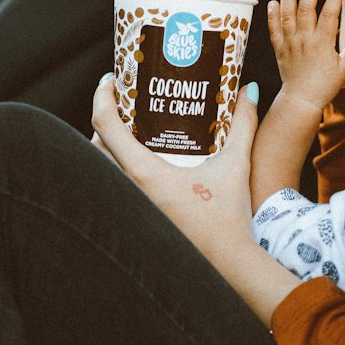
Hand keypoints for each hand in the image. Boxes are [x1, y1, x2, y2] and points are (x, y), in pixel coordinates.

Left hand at [91, 75, 257, 257]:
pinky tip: (134, 160)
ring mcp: (128, 207)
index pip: (106, 126)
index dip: (103, 97)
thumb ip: (243, 124)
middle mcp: (127, 190)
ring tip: (127, 127)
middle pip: (96, 144)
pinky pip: (112, 185)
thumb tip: (247, 90)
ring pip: (100, 167)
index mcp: (145, 174)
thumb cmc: (228, 218)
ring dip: (107, 145)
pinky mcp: (134, 218)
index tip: (111, 81)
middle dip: (105, 119)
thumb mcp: (236, 165)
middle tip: (124, 100)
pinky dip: (114, 167)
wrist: (226, 263)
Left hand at [268, 0, 344, 115]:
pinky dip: (272, 16)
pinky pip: (274, 30)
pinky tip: (273, 2)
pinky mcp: (279, 49)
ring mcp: (290, 44)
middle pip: (306, 10)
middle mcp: (304, 41)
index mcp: (322, 44)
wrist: (301, 101)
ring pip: (287, 16)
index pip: (330, 16)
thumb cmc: (325, 85)